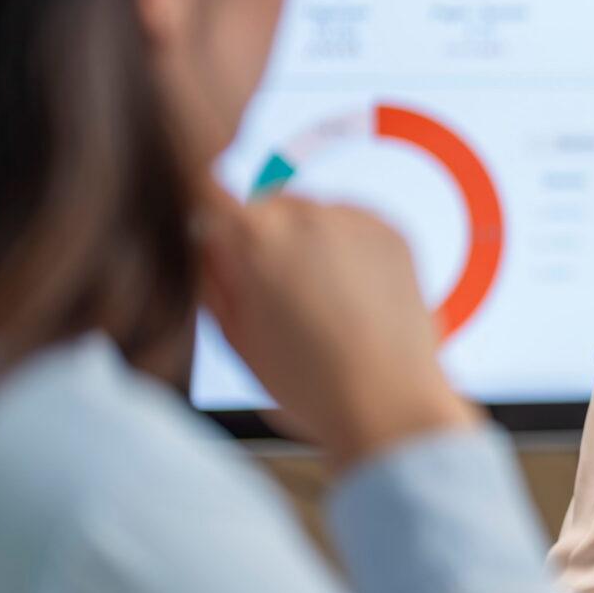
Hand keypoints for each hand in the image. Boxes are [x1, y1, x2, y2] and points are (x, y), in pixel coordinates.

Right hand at [195, 183, 476, 465]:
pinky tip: (346, 292)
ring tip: (314, 298)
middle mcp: (307, 215)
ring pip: (308, 210)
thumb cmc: (308, 382)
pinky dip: (342, 244)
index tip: (207, 232)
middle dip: (257, 233)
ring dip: (301, 237)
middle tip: (270, 288)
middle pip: (261, 203)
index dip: (204, 216)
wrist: (388, 401)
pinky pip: (350, 222)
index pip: (206, 190)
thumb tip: (202, 236)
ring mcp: (355, 220)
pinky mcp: (391, 231)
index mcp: (256, 237)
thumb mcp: (234, 333)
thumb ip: (211, 274)